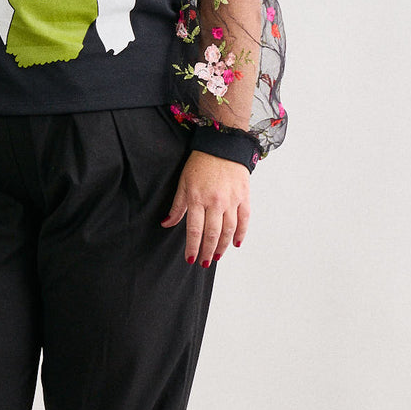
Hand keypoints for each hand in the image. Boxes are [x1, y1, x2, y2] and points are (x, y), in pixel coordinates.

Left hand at [160, 150, 250, 265]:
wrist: (222, 145)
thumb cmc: (200, 164)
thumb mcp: (183, 183)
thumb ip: (177, 206)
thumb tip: (166, 223)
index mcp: (197, 198)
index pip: (194, 230)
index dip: (193, 247)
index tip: (190, 259)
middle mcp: (215, 201)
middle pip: (212, 234)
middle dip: (207, 251)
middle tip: (204, 263)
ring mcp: (231, 200)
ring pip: (228, 230)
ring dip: (222, 246)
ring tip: (217, 256)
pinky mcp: (244, 196)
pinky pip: (244, 219)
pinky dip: (241, 233)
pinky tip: (235, 244)